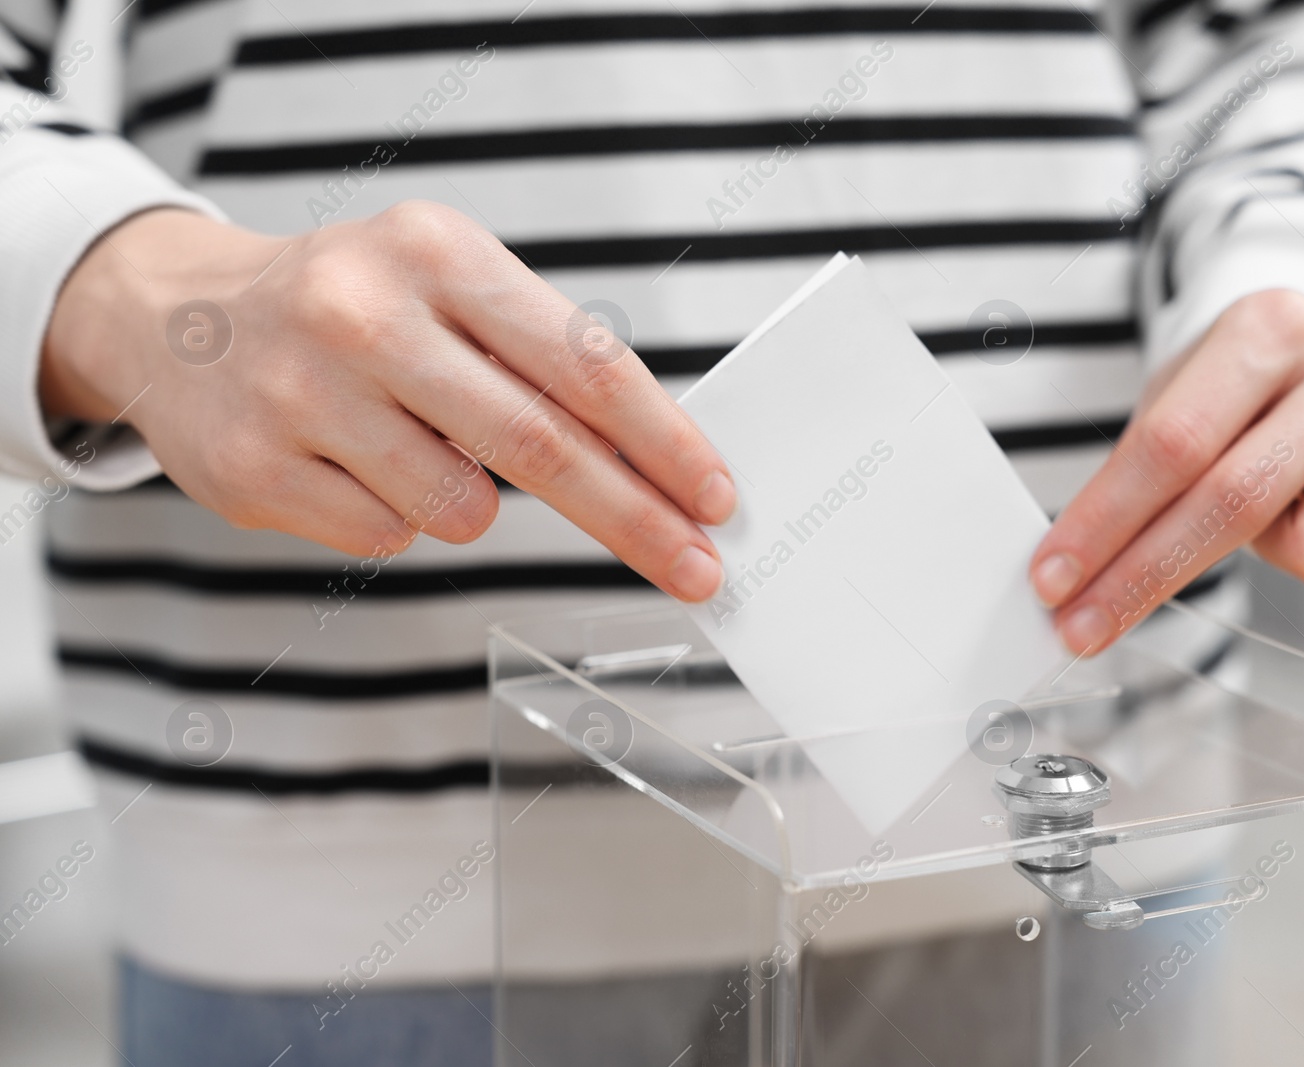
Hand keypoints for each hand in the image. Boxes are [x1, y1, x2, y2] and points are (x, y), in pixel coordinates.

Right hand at [41, 202, 736, 600]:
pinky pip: (386, 536)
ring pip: (462, 508)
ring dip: (474, 504)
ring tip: (419, 445)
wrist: (174, 316)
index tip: (715, 498)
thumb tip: (656, 462)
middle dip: (634, 520)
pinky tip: (351, 463)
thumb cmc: (349, 305)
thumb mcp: (446, 284)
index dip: (663, 441)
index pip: (582, 362)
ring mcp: (302, 393)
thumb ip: (540, 358)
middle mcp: (366, 314)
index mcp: (437, 252)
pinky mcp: (256, 468)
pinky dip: (397, 515)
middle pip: (541, 446)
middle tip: (696, 569)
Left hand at [1030, 290, 1303, 654]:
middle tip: (1082, 627)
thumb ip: (1134, 472)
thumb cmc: (1236, 388)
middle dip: (1140, 577)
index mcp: (1272, 326)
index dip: (1103, 522)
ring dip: (1260, 554)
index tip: (1052, 580)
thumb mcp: (1179, 396)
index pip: (1171, 445)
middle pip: (1230, 502)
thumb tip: (1069, 574)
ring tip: (1261, 507)